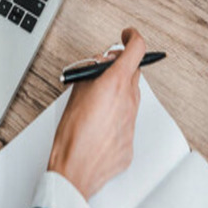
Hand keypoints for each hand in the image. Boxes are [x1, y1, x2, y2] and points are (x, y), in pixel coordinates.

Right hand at [47, 27, 145, 199]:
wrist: (73, 171)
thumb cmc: (70, 135)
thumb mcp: (75, 92)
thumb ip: (91, 73)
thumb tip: (99, 65)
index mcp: (115, 84)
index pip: (137, 49)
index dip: (133, 37)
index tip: (127, 36)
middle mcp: (129, 100)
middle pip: (133, 72)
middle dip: (120, 67)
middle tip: (103, 71)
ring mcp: (132, 121)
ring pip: (131, 97)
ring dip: (118, 93)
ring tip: (96, 103)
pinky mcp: (131, 141)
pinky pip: (126, 121)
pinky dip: (116, 118)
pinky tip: (99, 127)